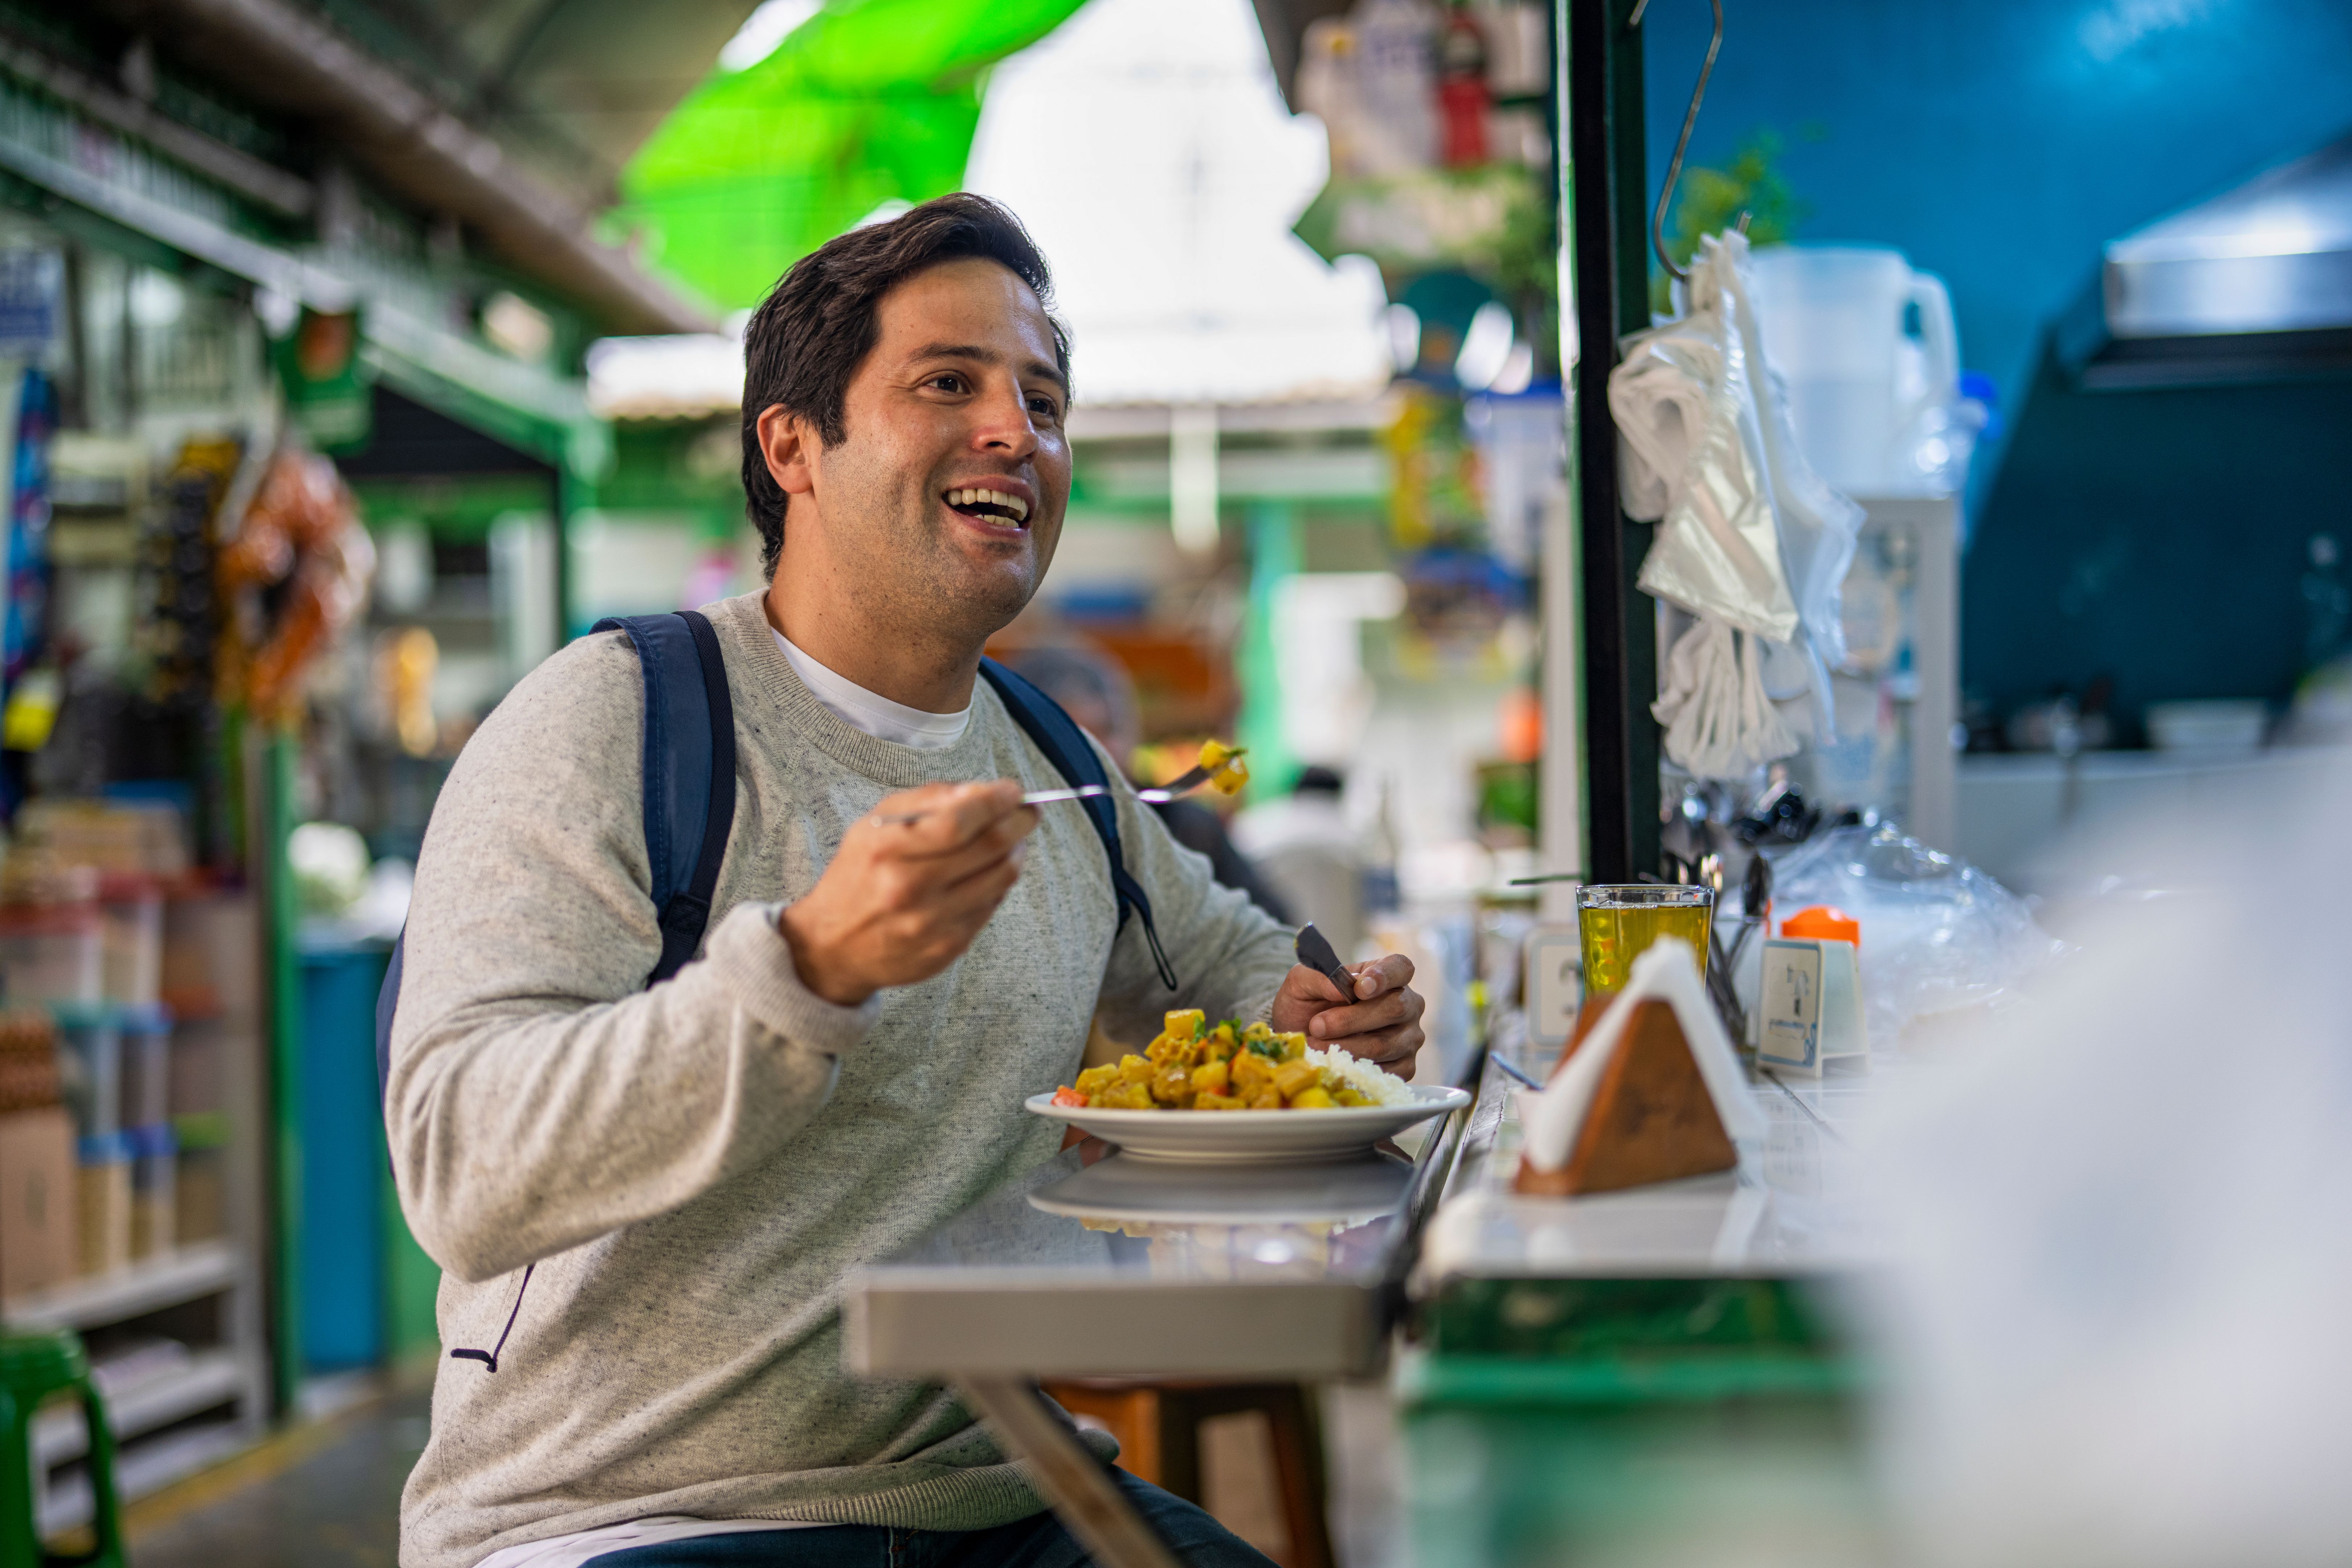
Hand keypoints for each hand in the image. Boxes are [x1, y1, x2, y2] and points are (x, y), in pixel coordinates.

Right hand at [779, 780, 1036, 1006]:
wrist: (833, 947)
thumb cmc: (858, 876)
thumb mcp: (874, 826)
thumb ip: (927, 801)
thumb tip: (981, 791)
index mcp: (887, 850)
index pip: (959, 820)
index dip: (996, 800)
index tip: (1013, 790)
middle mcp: (909, 888)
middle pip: (991, 846)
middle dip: (1020, 821)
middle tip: (1028, 811)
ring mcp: (932, 923)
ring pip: (1002, 877)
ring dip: (1016, 851)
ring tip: (1012, 840)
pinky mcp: (948, 948)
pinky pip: (991, 906)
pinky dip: (997, 883)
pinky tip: (987, 873)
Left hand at [1269, 953, 1423, 1077]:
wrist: (1300, 1040)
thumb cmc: (1306, 1006)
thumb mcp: (1302, 983)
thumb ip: (1320, 979)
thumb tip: (1341, 989)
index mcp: (1388, 975)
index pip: (1400, 968)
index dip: (1385, 976)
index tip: (1359, 989)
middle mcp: (1408, 1005)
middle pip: (1395, 1008)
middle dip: (1350, 1020)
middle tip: (1317, 1026)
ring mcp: (1410, 1038)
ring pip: (1384, 1044)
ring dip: (1344, 1047)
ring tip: (1316, 1046)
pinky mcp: (1405, 1067)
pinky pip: (1385, 1072)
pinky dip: (1354, 1069)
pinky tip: (1335, 1064)